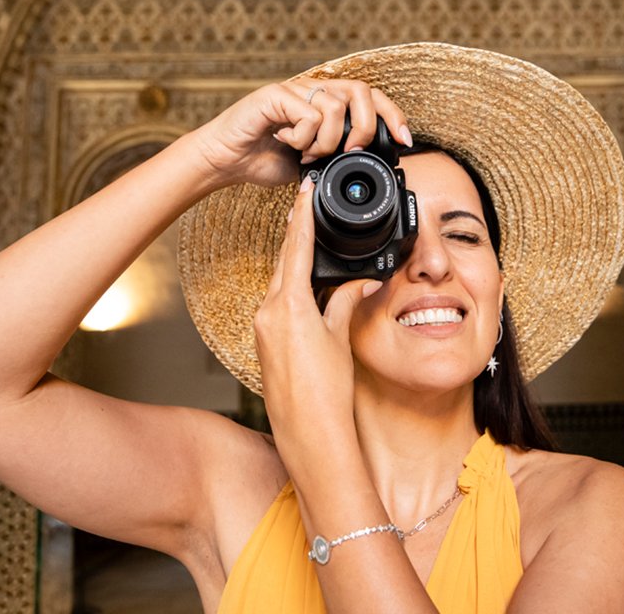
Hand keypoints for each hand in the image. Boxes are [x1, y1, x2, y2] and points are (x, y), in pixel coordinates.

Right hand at [188, 79, 411, 192]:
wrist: (225, 161)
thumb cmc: (263, 160)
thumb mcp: (311, 164)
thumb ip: (335, 157)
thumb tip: (364, 164)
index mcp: (326, 104)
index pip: (369, 98)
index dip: (392, 116)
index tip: (404, 141)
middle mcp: (313, 91)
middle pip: (361, 91)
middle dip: (364, 127)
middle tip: (351, 150)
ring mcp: (295, 90)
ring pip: (334, 107)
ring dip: (326, 141)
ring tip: (307, 154)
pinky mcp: (275, 95)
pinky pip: (308, 114)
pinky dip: (303, 138)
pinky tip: (287, 143)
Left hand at [253, 176, 382, 455]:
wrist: (308, 433)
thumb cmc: (326, 391)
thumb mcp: (340, 338)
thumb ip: (346, 302)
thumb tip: (360, 282)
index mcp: (288, 305)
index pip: (297, 248)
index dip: (302, 217)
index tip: (305, 191)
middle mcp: (268, 312)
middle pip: (285, 262)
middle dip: (296, 234)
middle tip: (305, 206)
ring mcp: (262, 328)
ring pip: (280, 283)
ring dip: (294, 263)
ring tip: (309, 242)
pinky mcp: (263, 343)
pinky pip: (277, 304)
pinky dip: (291, 289)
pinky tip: (305, 287)